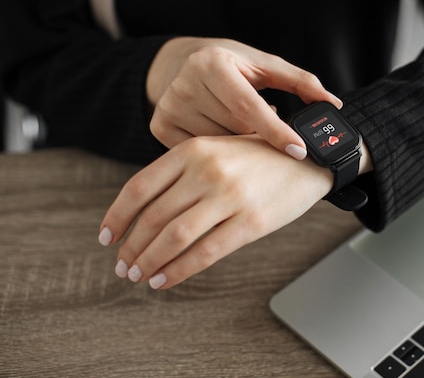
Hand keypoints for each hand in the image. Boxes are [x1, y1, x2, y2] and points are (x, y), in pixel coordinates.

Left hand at [97, 134, 333, 288]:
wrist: (309, 158)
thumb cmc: (261, 158)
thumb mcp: (217, 150)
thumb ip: (184, 173)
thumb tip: (146, 214)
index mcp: (193, 150)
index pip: (139, 188)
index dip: (116, 217)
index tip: (106, 238)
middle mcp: (207, 170)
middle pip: (153, 217)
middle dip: (132, 248)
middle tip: (123, 265)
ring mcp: (229, 196)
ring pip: (174, 237)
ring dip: (150, 261)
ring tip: (139, 276)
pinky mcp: (251, 222)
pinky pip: (205, 253)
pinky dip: (178, 271)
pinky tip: (165, 280)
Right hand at [147, 37, 342, 159]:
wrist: (182, 64)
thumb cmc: (233, 66)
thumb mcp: (265, 66)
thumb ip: (301, 82)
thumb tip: (334, 103)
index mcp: (212, 64)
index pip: (249, 106)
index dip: (276, 130)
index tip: (299, 151)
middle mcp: (185, 84)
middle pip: (236, 130)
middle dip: (259, 137)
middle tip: (271, 133)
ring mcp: (169, 107)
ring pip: (220, 147)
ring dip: (240, 144)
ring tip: (241, 126)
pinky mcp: (159, 127)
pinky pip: (201, 155)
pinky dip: (219, 151)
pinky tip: (223, 134)